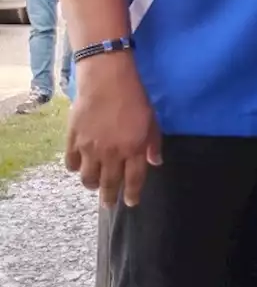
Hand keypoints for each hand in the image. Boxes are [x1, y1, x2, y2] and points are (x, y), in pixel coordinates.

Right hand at [65, 53, 161, 208]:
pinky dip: (74, 168)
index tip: (131, 203)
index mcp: (133, 149)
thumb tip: (156, 163)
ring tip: (94, 185)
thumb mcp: (152, 121)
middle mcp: (111, 154)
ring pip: (87, 178)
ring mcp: (90, 149)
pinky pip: (70, 163)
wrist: (107, 81)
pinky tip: (78, 167)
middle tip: (108, 205)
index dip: (132, 194)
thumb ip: (153, 144)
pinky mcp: (73, 140)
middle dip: (109, 197)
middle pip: (109, 183)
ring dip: (91, 184)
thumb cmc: (134, 98)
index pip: (133, 180)